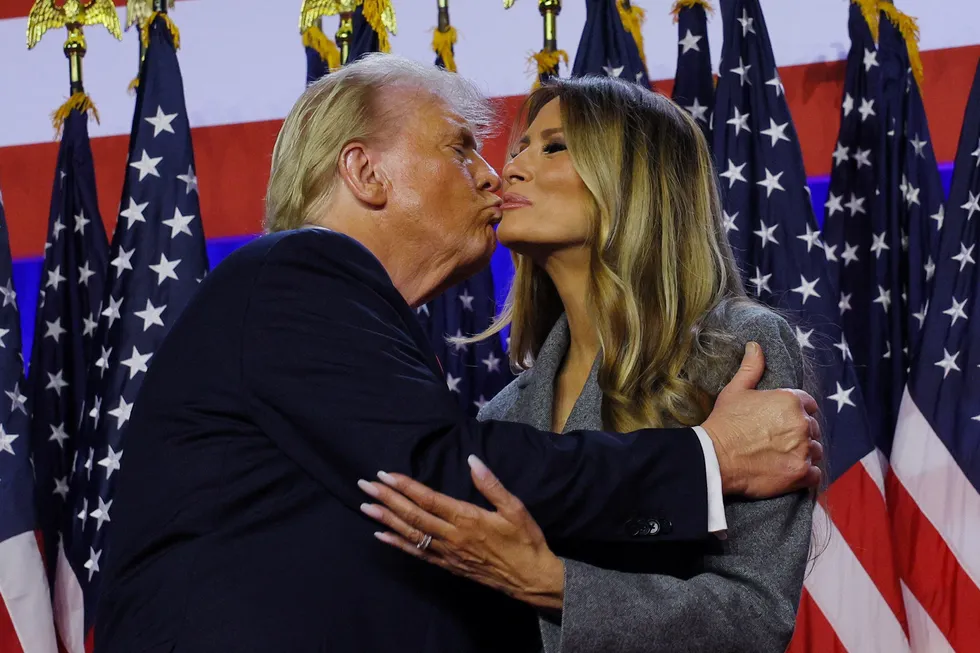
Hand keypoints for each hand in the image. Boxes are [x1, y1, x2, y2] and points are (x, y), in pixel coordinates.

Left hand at [356, 455, 564, 610]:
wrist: (531, 579)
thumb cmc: (525, 541)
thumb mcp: (515, 508)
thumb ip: (491, 484)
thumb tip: (473, 460)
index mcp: (467, 519)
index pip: (428, 499)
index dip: (405, 486)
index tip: (385, 474)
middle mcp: (452, 536)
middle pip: (413, 515)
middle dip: (387, 499)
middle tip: (365, 485)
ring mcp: (447, 554)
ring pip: (410, 534)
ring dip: (386, 520)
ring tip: (366, 506)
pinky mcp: (448, 566)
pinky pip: (418, 554)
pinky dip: (398, 544)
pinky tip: (382, 536)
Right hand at [701, 342, 822, 497]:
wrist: (715, 457)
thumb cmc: (725, 422)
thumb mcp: (736, 390)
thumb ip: (751, 367)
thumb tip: (755, 346)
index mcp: (790, 400)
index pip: (808, 404)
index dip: (797, 412)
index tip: (783, 421)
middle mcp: (802, 423)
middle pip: (813, 428)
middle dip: (800, 434)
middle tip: (779, 441)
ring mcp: (803, 449)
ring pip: (816, 451)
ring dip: (804, 454)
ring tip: (782, 457)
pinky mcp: (800, 473)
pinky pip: (815, 474)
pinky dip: (805, 474)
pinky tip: (789, 471)